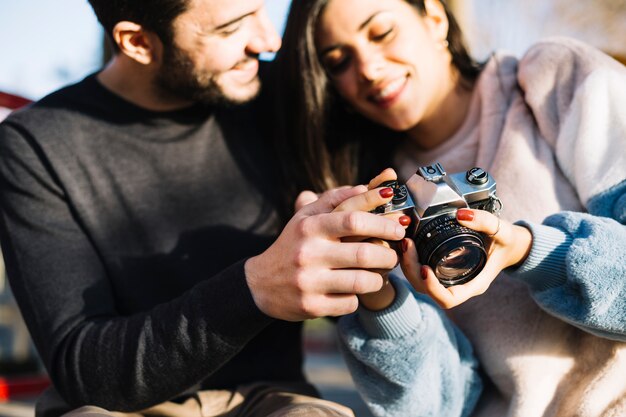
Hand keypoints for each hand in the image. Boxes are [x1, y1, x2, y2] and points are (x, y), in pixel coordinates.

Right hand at [245, 185, 406, 320]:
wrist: (259, 284)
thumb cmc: (292, 244)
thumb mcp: (306, 218)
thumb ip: (335, 200)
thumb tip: (367, 187)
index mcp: (309, 226)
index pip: (353, 218)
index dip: (382, 218)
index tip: (400, 222)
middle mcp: (308, 253)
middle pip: (364, 252)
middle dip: (388, 253)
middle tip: (395, 252)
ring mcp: (309, 281)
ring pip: (362, 280)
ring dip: (379, 277)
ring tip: (381, 272)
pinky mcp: (312, 306)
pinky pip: (351, 302)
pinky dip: (359, 297)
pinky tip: (354, 290)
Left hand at [400, 208, 531, 308]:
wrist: (510, 245)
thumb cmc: (507, 242)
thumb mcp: (502, 231)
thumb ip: (485, 222)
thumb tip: (462, 215)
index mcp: (473, 284)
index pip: (448, 298)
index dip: (432, 288)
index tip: (424, 268)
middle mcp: (458, 285)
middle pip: (426, 290)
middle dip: (412, 270)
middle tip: (407, 245)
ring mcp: (448, 278)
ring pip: (419, 281)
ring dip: (407, 264)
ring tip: (404, 242)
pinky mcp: (441, 269)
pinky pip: (420, 270)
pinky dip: (410, 259)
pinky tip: (407, 242)